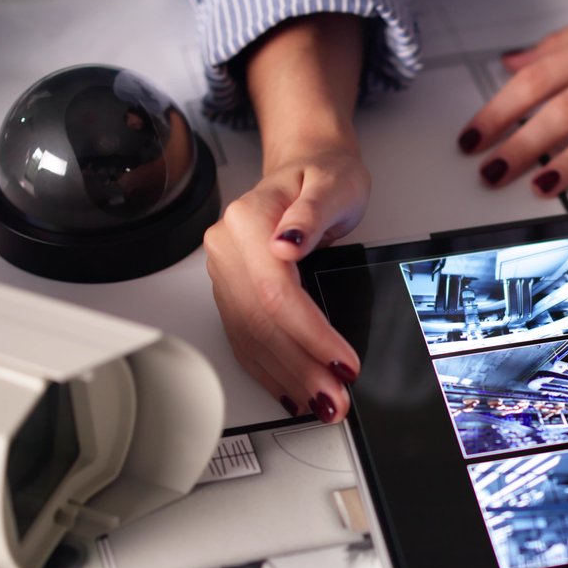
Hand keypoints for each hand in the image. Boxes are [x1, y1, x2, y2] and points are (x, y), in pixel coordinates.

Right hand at [207, 13, 367, 422]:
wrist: (308, 166)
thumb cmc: (324, 175)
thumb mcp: (334, 184)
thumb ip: (312, 213)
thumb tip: (286, 243)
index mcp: (247, 223)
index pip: (275, 293)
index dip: (310, 334)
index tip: (341, 361)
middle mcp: (228, 249)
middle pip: (261, 322)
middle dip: (301, 367)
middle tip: (334, 397)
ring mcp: (226, 272)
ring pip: (251, 337)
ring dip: (287, 376)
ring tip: (321, 401)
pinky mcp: (233, 290)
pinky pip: (245, 337)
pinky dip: (270, 369)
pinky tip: (290, 390)